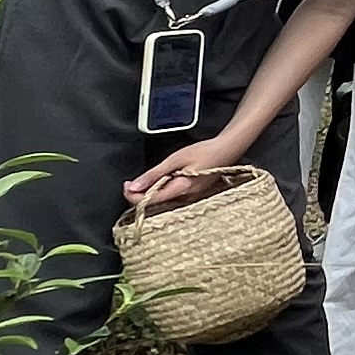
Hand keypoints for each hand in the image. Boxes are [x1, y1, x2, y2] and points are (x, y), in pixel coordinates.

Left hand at [121, 133, 251, 204]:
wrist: (227, 149)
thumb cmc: (205, 152)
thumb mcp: (175, 159)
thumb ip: (153, 174)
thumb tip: (134, 186)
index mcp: (180, 190)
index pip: (149, 202)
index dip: (134, 196)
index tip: (126, 186)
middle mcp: (184, 198)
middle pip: (154, 204)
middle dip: (139, 194)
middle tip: (130, 182)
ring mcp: (189, 197)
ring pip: (162, 201)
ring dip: (149, 192)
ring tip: (143, 180)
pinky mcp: (191, 193)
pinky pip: (170, 196)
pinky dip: (159, 190)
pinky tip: (158, 181)